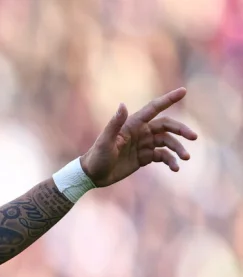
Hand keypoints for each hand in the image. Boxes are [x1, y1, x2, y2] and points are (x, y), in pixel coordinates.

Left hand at [80, 87, 197, 186]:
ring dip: (178, 149)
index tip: (183, 91)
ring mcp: (144, 144)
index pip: (154, 108)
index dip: (169, 99)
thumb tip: (123, 105)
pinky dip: (171, 161)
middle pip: (167, 126)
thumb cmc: (96, 156)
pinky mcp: (145, 157)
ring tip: (185, 158)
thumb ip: (114, 124)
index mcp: (133, 124)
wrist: (93, 175)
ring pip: (167, 142)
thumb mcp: (105, 141)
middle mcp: (141, 132)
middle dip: (181, 130)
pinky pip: (163, 156)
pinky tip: (175, 168)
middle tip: (194, 137)